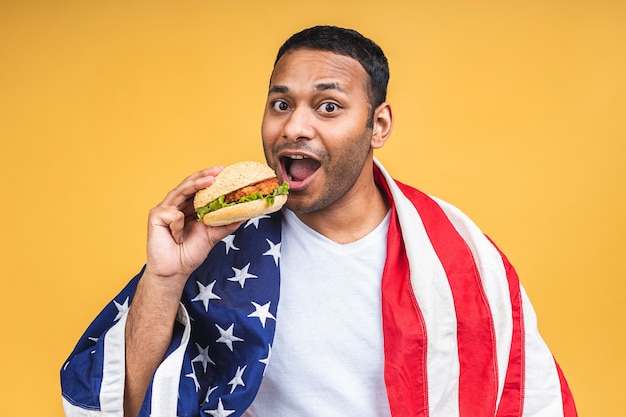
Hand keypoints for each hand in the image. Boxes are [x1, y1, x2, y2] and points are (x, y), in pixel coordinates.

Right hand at [144, 166, 241, 287]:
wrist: (175, 270)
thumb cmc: (189, 253)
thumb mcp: (212, 236)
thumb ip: (225, 224)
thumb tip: (243, 215)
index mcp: (188, 208)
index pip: (199, 188)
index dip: (210, 179)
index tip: (224, 172)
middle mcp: (176, 205)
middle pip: (189, 184)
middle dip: (204, 175)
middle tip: (219, 170)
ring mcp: (165, 209)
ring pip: (180, 190)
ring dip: (195, 184)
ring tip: (210, 180)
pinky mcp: (156, 216)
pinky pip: (174, 214)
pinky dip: (179, 226)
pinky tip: (177, 238)